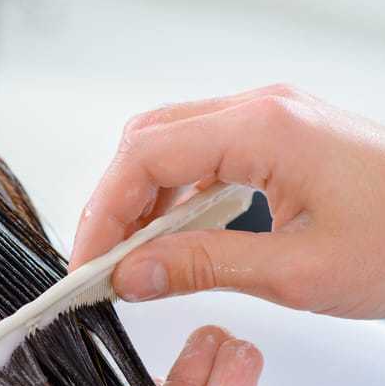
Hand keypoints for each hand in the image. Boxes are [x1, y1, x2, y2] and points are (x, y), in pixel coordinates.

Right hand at [68, 84, 384, 318]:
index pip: (145, 156)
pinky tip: (174, 236)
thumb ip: (201, 268)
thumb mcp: (296, 271)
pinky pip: (205, 154)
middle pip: (148, 141)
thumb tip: (130, 275)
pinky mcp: (282, 138)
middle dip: (114, 203)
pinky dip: (175, 194)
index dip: (103, 213)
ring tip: (134, 257)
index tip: (87, 265)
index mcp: (264, 128)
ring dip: (142, 199)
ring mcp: (273, 119)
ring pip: (171, 144)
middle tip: (103, 263)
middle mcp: (263, 110)